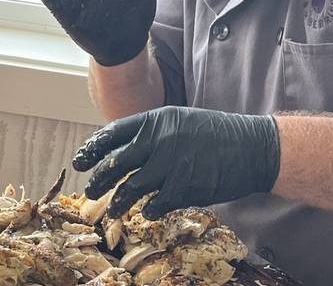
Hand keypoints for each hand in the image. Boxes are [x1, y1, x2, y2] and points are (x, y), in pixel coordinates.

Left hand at [73, 106, 280, 218]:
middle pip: (115, 163)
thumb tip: (125, 148)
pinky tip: (146, 212)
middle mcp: (159, 141)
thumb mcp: (181, 121)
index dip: (93, 148)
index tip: (81, 160)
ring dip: (117, 201)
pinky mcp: (183, 188)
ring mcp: (170, 165)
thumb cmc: (216, 133)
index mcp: (157, 120)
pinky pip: (155, 204)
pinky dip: (148, 210)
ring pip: (130, 188)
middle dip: (98, 179)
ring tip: (112, 209)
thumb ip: (153, 132)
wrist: (251, 147)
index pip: (113, 133)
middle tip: (89, 189)